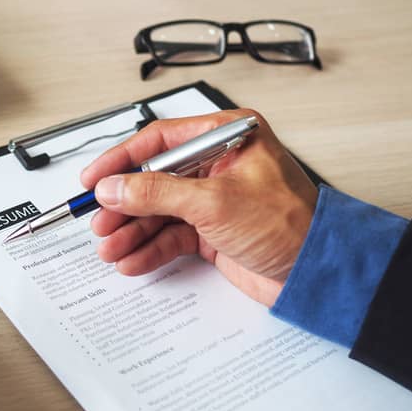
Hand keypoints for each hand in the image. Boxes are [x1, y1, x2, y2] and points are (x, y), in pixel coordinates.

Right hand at [80, 109, 317, 306]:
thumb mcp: (214, 201)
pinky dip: (150, 248)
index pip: (159, 141)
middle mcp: (216, 164)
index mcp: (226, 137)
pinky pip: (170, 235)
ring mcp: (212, 199)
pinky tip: (132, 259)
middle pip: (153, 179)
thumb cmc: (290, 224)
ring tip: (110, 247)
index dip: (121, 160)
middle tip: (99, 221)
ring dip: (132, 230)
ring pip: (158, 211)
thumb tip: (114, 187)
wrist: (317, 273)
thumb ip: (157, 192)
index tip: (94, 179)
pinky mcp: (210, 231)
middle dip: (124, 204)